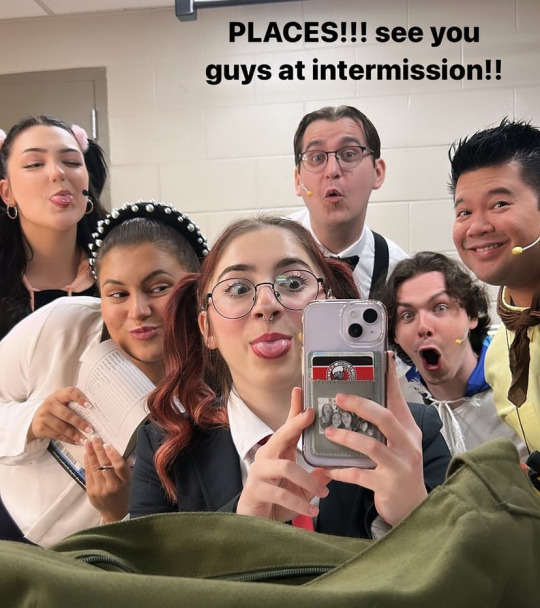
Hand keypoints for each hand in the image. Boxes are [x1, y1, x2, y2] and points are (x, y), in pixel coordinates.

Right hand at [28, 387, 92, 444]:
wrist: (36, 419)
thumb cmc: (57, 409)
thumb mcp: (63, 402)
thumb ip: (75, 404)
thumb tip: (95, 413)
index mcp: (58, 395)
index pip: (70, 392)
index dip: (80, 398)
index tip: (89, 405)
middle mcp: (49, 403)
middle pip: (67, 414)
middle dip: (80, 423)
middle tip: (90, 429)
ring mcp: (43, 416)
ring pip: (62, 427)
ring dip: (75, 434)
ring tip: (85, 439)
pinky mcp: (40, 428)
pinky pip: (57, 435)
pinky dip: (68, 439)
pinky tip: (76, 441)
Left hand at [84, 437, 130, 522]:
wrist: (114, 513)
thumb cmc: (123, 493)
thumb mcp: (127, 480)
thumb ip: (120, 467)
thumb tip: (110, 449)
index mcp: (124, 482)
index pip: (119, 466)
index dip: (113, 454)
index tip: (107, 444)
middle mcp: (112, 486)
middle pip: (104, 465)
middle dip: (98, 450)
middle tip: (95, 438)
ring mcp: (100, 490)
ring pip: (94, 468)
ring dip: (90, 454)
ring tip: (88, 443)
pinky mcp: (90, 492)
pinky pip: (88, 474)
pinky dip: (87, 463)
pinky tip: (86, 455)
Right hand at [236, 388, 328, 521]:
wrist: (255, 521)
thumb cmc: (277, 499)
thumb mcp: (300, 487)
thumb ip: (314, 476)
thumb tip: (331, 469)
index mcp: (279, 451)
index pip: (287, 426)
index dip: (294, 408)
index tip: (300, 390)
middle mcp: (267, 456)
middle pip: (281, 435)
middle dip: (296, 423)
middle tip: (310, 415)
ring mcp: (259, 471)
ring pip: (286, 466)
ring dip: (308, 480)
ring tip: (323, 493)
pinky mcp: (257, 489)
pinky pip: (281, 493)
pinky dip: (299, 503)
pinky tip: (312, 511)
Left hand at [323, 352, 425, 526]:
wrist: (413, 508)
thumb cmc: (400, 468)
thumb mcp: (400, 442)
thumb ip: (388, 420)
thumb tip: (375, 392)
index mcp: (408, 430)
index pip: (399, 399)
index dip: (390, 379)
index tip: (382, 357)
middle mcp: (407, 445)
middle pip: (385, 418)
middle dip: (361, 405)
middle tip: (339, 398)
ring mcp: (398, 466)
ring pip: (372, 445)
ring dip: (347, 436)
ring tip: (329, 432)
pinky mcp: (386, 485)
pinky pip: (359, 474)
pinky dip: (340, 470)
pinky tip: (326, 467)